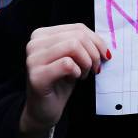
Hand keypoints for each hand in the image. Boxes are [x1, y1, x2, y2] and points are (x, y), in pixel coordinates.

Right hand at [20, 23, 110, 137]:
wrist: (44, 110)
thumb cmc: (61, 82)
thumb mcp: (74, 58)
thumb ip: (83, 44)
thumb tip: (105, 42)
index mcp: (42, 35)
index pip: (78, 28)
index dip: (97, 41)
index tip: (104, 56)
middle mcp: (34, 44)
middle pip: (77, 36)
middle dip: (93, 53)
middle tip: (95, 68)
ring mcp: (33, 59)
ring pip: (73, 46)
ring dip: (86, 62)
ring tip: (84, 74)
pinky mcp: (37, 76)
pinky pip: (67, 64)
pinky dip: (78, 71)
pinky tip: (75, 78)